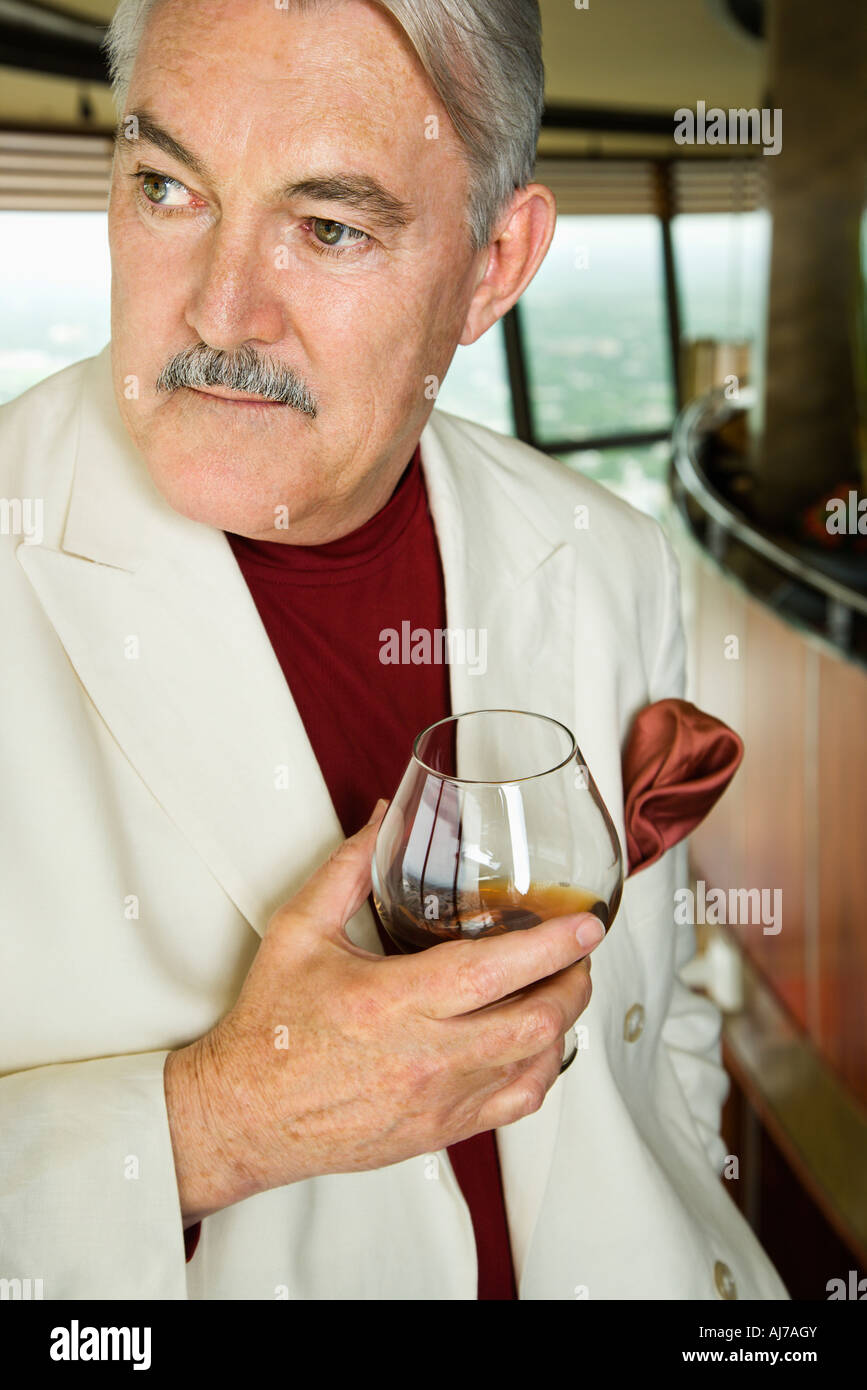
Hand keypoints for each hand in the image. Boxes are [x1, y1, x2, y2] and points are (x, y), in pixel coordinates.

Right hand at [164, 801, 603, 1223]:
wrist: (244, 1116)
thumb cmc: (270, 1030)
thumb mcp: (298, 932)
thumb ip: (346, 869)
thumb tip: (382, 818)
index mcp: (389, 1002)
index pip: (491, 973)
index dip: (550, 946)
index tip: (586, 922)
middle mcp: (422, 1057)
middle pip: (533, 1023)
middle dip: (573, 982)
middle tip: (580, 951)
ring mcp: (436, 1102)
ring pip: (534, 1066)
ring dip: (562, 1024)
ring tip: (563, 988)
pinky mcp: (440, 1132)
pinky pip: (516, 1105)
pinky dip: (541, 1069)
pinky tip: (536, 1042)